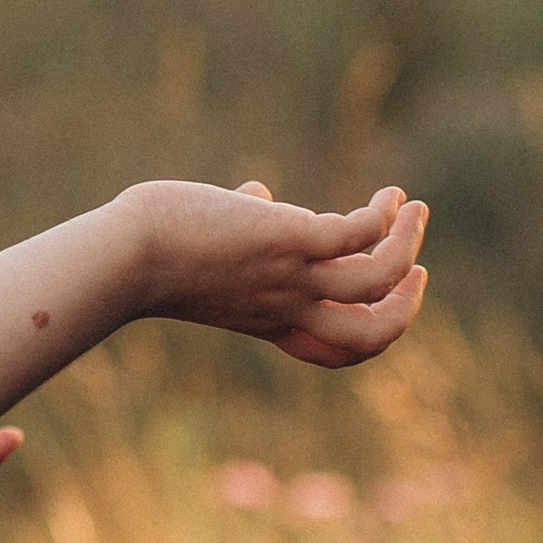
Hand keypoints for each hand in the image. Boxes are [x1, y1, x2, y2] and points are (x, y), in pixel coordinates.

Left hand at [127, 177, 428, 362]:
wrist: (125, 256)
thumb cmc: (153, 248)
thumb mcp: (210, 242)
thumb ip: (243, 221)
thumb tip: (254, 192)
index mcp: (269, 319)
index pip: (331, 350)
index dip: (367, 334)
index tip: (381, 299)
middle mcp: (288, 307)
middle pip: (371, 336)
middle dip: (405, 308)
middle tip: (418, 272)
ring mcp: (292, 277)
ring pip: (378, 282)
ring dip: (407, 247)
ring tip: (414, 212)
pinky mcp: (291, 239)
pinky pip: (360, 235)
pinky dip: (384, 215)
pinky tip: (389, 195)